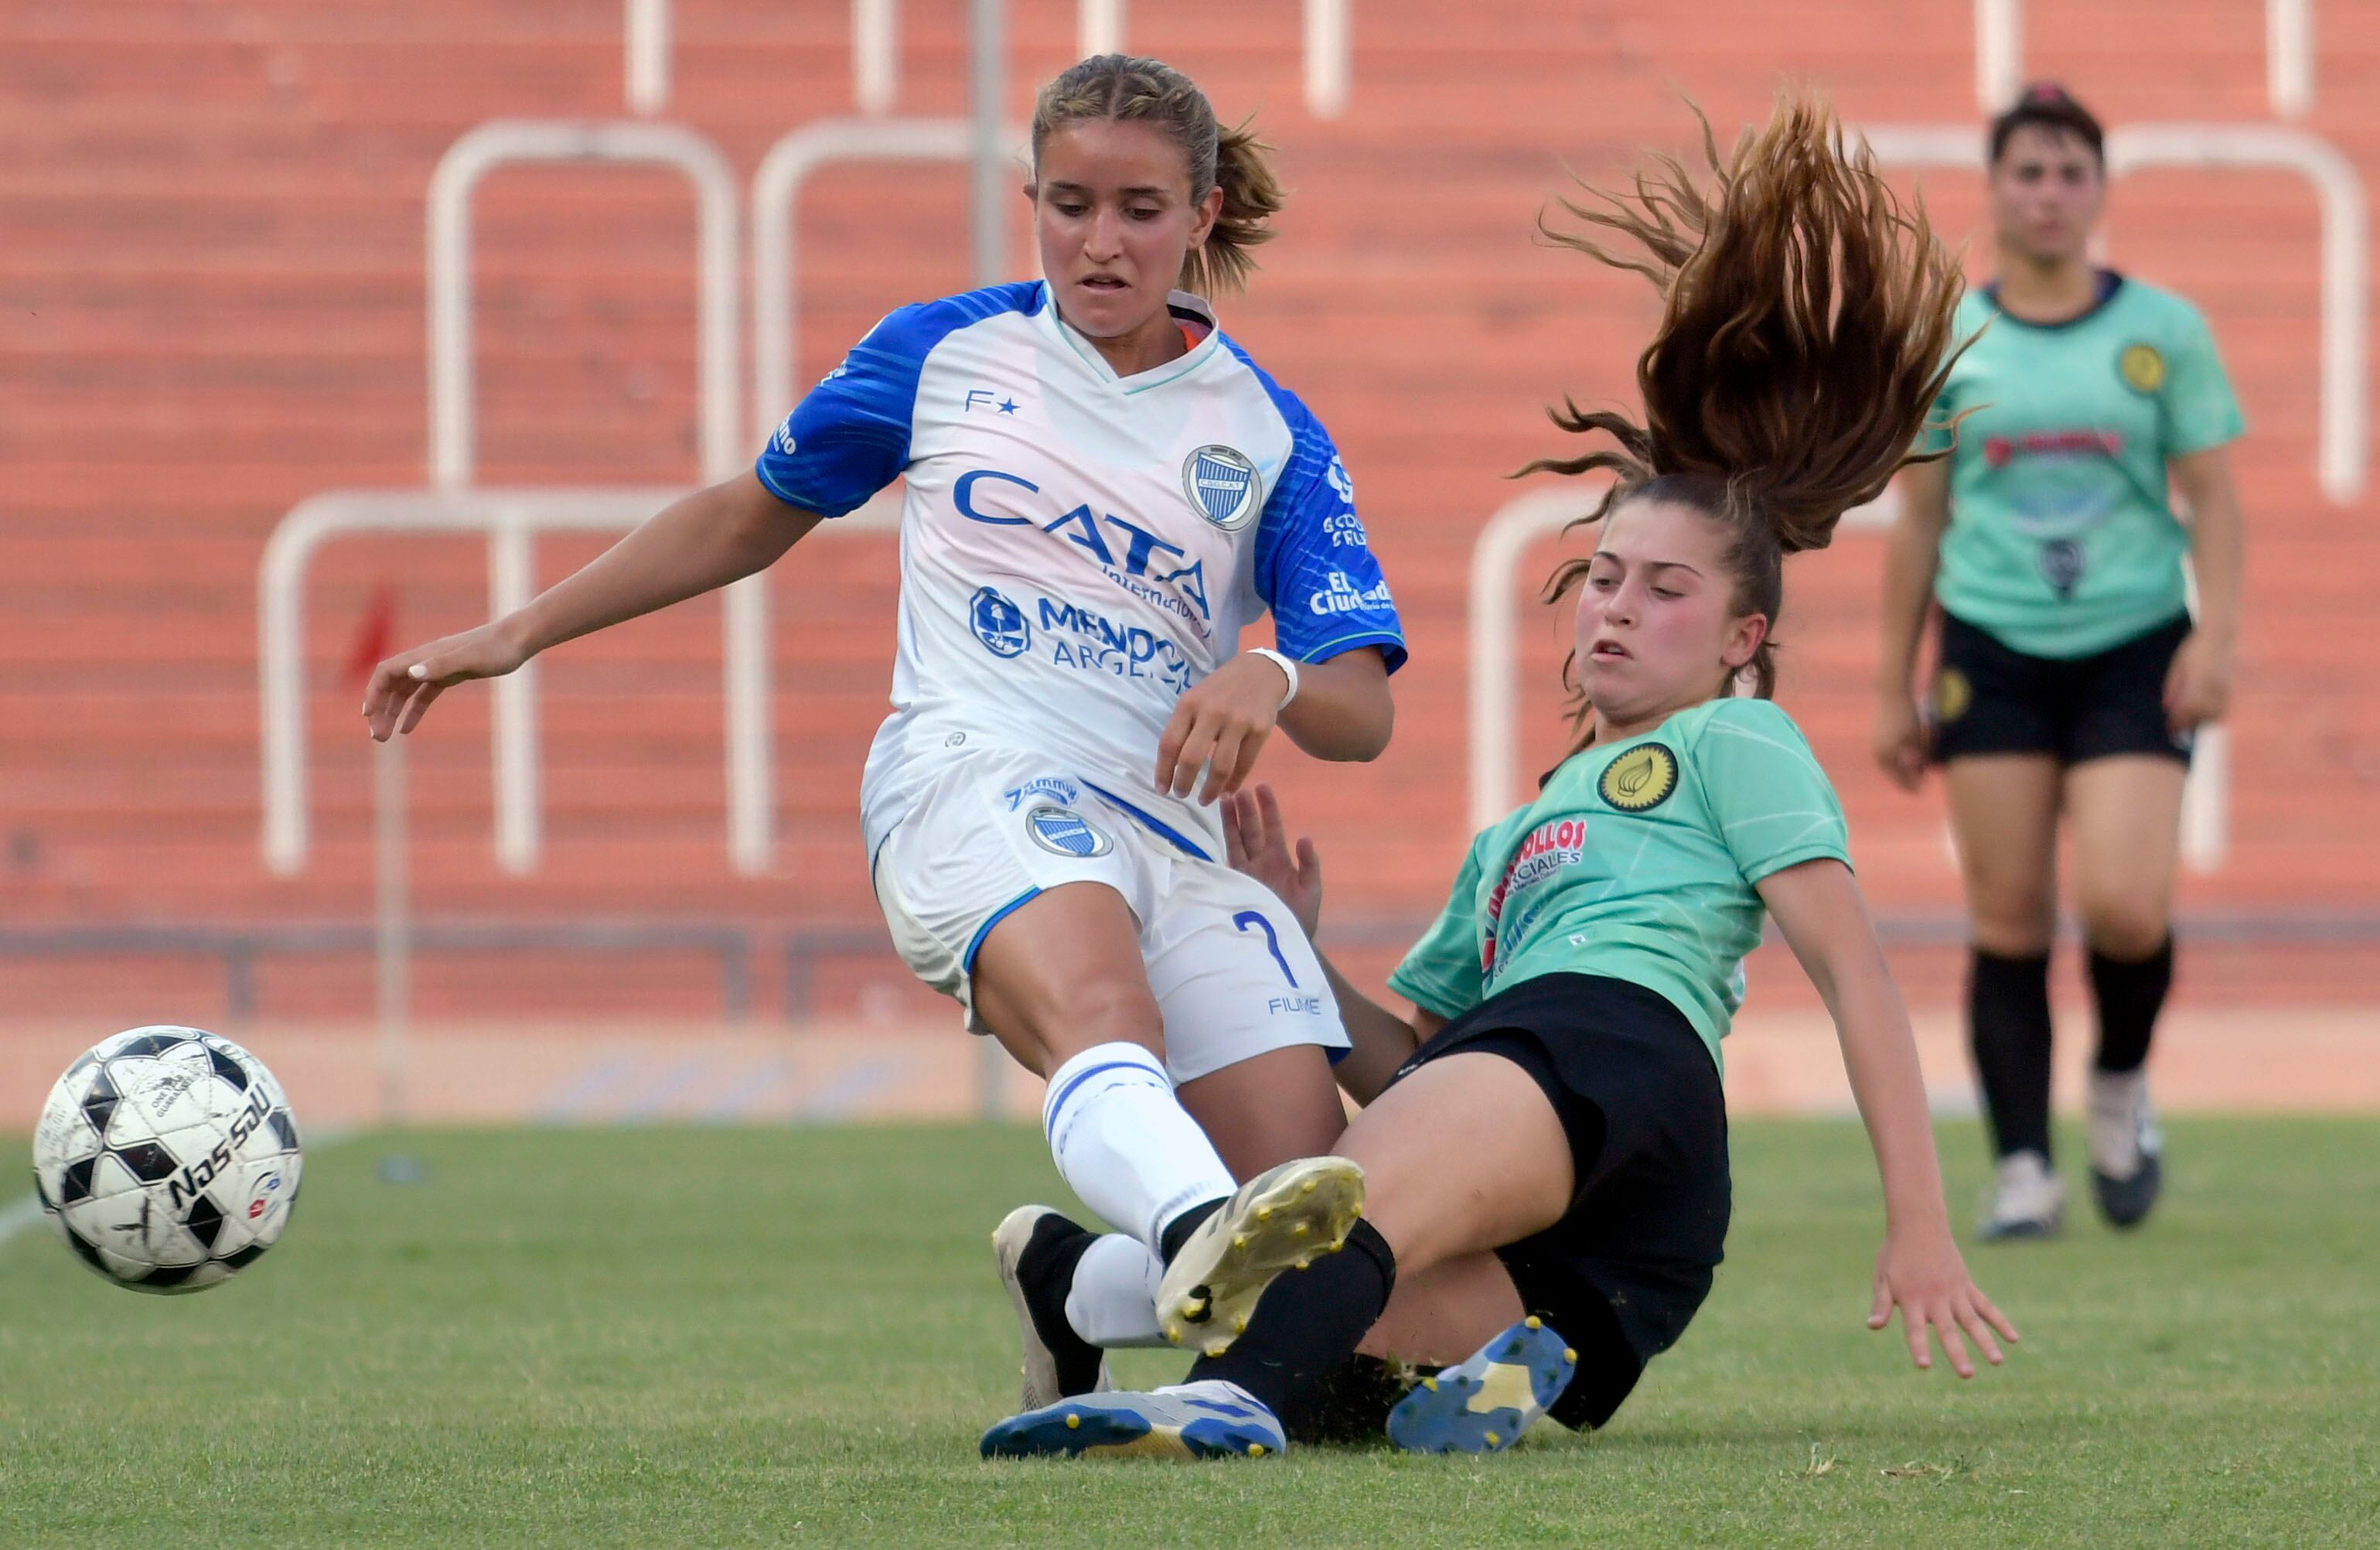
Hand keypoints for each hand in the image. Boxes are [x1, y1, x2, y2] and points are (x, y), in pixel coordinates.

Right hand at [362, 620, 531, 740]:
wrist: (518, 640)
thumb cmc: (496, 649)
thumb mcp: (470, 659)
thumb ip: (441, 665)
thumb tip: (412, 672)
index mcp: (425, 655)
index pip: (387, 672)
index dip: (374, 692)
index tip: (368, 716)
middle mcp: (426, 660)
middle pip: (392, 684)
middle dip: (381, 709)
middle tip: (377, 737)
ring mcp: (438, 667)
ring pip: (405, 691)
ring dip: (392, 712)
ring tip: (385, 736)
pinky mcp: (451, 675)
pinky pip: (424, 694)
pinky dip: (413, 711)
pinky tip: (406, 729)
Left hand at [1154, 652, 1292, 804]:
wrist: (1261, 673)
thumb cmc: (1220, 690)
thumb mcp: (1196, 698)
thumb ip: (1184, 726)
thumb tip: (1171, 766)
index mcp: (1189, 704)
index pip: (1169, 744)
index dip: (1163, 771)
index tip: (1162, 789)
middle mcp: (1211, 712)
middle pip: (1192, 758)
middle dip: (1184, 783)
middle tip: (1182, 795)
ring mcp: (1237, 722)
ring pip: (1220, 767)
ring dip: (1210, 790)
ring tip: (1205, 799)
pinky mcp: (1259, 730)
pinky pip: (1244, 765)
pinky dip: (1234, 784)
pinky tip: (1226, 791)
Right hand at [1221, 784, 1321, 938]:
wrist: (1285, 945)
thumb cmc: (1300, 920)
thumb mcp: (1310, 890)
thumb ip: (1309, 864)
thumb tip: (1305, 836)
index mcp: (1279, 859)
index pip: (1272, 827)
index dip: (1268, 807)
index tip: (1262, 786)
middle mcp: (1260, 862)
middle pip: (1251, 830)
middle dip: (1245, 809)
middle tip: (1238, 788)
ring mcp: (1245, 873)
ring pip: (1236, 841)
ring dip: (1230, 821)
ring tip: (1224, 799)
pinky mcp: (1234, 885)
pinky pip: (1227, 861)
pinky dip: (1222, 845)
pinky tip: (1213, 829)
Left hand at [1868, 1226, 2017, 1377]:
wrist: (1919, 1225)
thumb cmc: (1896, 1254)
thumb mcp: (1883, 1278)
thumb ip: (1881, 1303)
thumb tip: (1872, 1326)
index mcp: (1912, 1300)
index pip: (1915, 1329)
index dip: (1919, 1347)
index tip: (1924, 1366)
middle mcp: (1935, 1299)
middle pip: (1947, 1331)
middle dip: (1957, 1353)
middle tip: (1967, 1375)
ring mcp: (1954, 1293)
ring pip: (1972, 1322)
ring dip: (1985, 1342)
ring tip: (1997, 1362)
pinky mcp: (1967, 1287)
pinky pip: (1986, 1307)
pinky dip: (2000, 1322)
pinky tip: (2013, 1339)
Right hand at [1871, 692, 1928, 792]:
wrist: (1892, 692)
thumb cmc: (1909, 714)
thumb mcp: (1919, 738)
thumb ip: (1921, 757)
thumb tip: (1924, 770)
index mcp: (1887, 756)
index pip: (1901, 779)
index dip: (1914, 785)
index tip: (1924, 789)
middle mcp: (1877, 753)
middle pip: (1893, 773)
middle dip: (1907, 778)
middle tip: (1921, 782)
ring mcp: (1875, 744)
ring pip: (1890, 764)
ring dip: (1901, 768)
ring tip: (1916, 769)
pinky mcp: (1876, 736)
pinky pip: (1887, 754)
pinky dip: (1897, 758)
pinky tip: (1908, 756)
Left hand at [2162, 629, 2233, 733]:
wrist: (2221, 635)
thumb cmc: (2194, 648)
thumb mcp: (2179, 665)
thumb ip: (2173, 686)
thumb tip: (2168, 708)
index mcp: (2198, 679)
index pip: (2187, 708)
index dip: (2179, 721)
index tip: (2170, 729)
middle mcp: (2214, 685)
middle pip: (2201, 715)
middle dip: (2189, 724)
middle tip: (2178, 729)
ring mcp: (2226, 687)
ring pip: (2215, 714)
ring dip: (2202, 722)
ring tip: (2190, 722)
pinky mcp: (2232, 687)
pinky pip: (2224, 708)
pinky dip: (2214, 716)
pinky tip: (2204, 715)